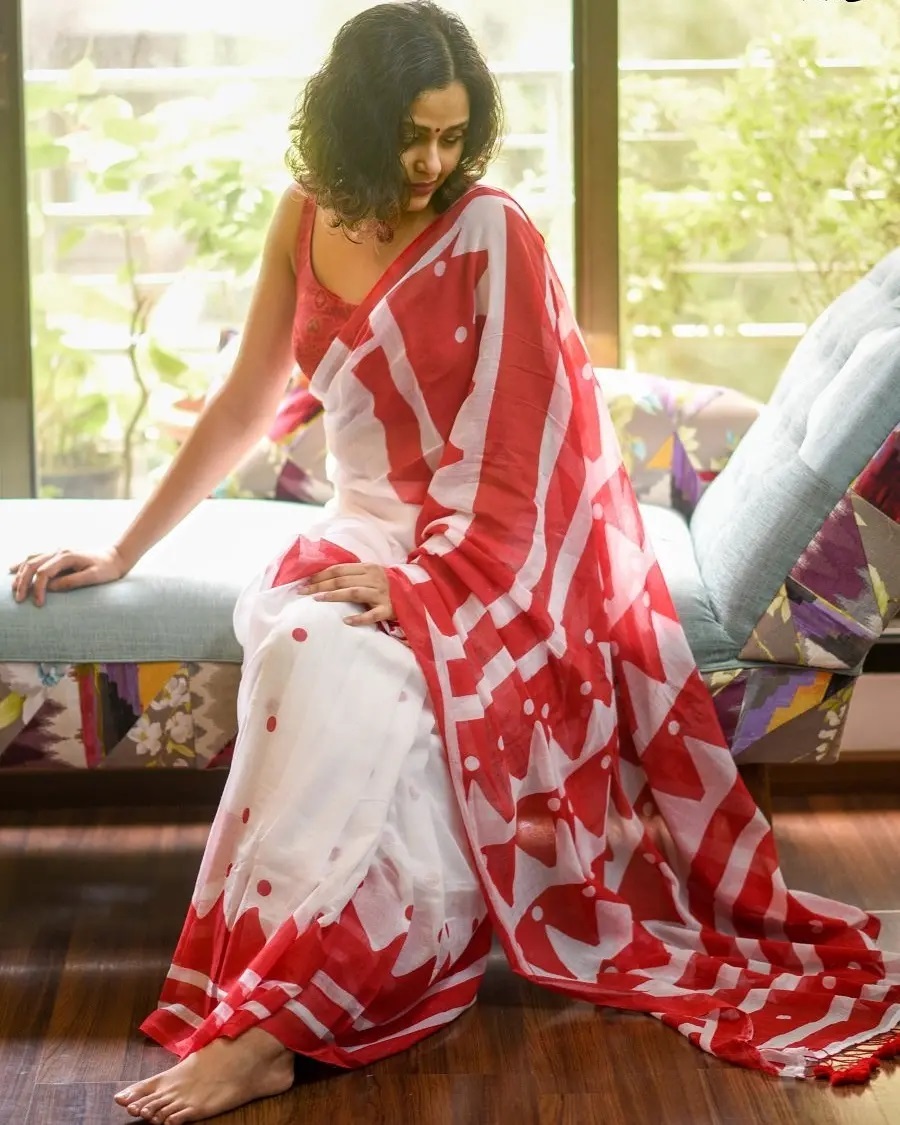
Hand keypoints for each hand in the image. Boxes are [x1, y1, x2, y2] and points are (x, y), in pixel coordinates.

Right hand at [9, 546, 128, 607]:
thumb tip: (51, 588)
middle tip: (19, 600)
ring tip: (14, 590)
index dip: (38, 589)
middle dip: (23, 583)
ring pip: (31, 560)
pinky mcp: (59, 555)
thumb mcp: (94, 576)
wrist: (117, 556)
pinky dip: (24, 564)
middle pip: (32, 565)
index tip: (38, 604)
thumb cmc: (108, 568)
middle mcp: (60, 551)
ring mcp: (58, 552)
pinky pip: (36, 557)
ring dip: (20, 574)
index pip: (44, 573)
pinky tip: (13, 570)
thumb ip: (72, 581)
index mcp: (67, 556)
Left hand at [301, 563, 393, 626]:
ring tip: (318, 599)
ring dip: (334, 596)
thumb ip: (352, 574)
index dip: (321, 575)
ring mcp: (380, 594)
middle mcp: (373, 579)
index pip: (339, 569)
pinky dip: (359, 618)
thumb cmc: (384, 585)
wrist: (412, 594)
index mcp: (367, 568)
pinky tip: (346, 621)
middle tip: (303, 592)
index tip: (305, 582)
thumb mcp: (370, 574)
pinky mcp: (387, 609)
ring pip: (354, 593)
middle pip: (342, 580)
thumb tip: (323, 578)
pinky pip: (372, 614)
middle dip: (321, 585)